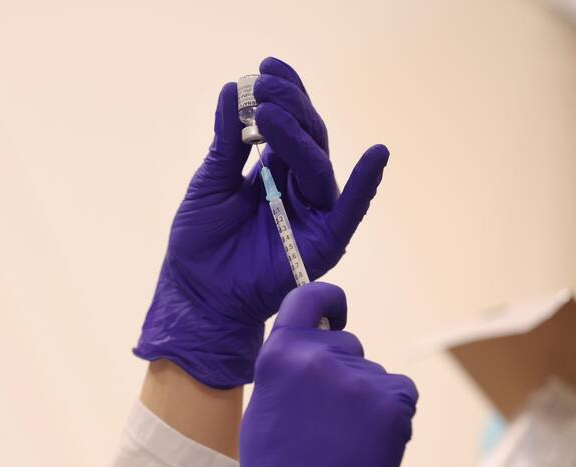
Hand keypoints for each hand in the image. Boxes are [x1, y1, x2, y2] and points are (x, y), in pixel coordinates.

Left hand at [135, 57, 389, 388]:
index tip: (265, 65)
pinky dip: (366, 185)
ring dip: (299, 134)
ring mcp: (313, 212)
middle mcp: (299, 187)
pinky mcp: (324, 242)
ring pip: (318, 164)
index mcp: (274, 169)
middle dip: (288, 106)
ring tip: (268, 113)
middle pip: (308, 137)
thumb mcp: (210, 182)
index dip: (282, 92)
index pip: (288, 123)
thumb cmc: (201, 241)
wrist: (198, 292)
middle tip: (263, 85)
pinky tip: (377, 154)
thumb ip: (228, 141)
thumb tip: (236, 88)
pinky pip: (350, 211)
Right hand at [238, 283, 417, 466]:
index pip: (309, 297)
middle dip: (344, 370)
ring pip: (374, 373)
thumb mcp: (265, 402)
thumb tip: (315, 345)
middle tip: (330, 414)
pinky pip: (399, 391)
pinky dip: (390, 412)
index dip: (328, 299)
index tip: (338, 310)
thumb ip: (289, 365)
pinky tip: (369, 441)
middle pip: (348, 343)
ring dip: (366, 397)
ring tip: (346, 437)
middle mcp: (319, 357)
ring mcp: (358, 379)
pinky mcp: (392, 401)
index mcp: (281, 353)